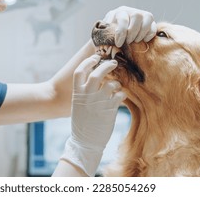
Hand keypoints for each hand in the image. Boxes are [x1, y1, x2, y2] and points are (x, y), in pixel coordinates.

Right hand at [60, 55, 126, 175]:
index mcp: (77, 94)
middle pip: (97, 74)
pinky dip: (122, 94)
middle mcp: (87, 96)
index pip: (79, 71)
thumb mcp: (79, 105)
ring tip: (117, 86)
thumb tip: (96, 79)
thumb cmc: (82, 123)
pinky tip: (121, 97)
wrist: (85, 142)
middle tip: (114, 63)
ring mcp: (98, 102)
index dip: (88, 62)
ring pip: (111, 84)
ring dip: (116, 83)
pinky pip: (120, 95)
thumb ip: (85, 92)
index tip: (95, 57)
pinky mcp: (109, 109)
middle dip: (107, 66)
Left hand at [103, 6, 156, 46]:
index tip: (119, 44)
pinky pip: (154, 25)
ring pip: (147, 19)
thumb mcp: (105, 33)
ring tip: (135, 42)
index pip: (122, 19)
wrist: (117, 32)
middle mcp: (131, 11)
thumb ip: (105, 37)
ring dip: (141, 33)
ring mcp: (142, 14)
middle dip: (133, 32)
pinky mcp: (150, 21)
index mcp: (119, 12)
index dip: (121, 32)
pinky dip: (150, 34)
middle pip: (136, 16)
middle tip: (128, 42)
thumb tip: (105, 48)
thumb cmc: (109, 34)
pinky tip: (144, 40)